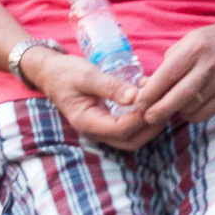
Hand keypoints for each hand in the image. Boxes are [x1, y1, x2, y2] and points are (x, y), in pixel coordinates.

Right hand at [21, 45, 153, 150]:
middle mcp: (95, 132)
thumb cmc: (65, 73)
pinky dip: (143, 119)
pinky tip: (149, 100)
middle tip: (163, 102)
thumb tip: (136, 97)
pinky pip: (130, 129)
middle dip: (151, 125)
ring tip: (159, 100)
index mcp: (86, 122)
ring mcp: (102, 130)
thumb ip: (111, 87)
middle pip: (131, 141)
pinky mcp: (108, 123)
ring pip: (133, 138)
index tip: (153, 98)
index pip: (121, 130)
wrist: (51, 73)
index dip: (141, 117)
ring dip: (150, 124)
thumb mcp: (87, 76)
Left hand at [134, 20, 214, 127]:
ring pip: (192, 106)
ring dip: (175, 111)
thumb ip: (164, 67)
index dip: (151, 92)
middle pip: (182, 94)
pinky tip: (186, 107)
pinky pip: (204, 113)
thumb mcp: (182, 46)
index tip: (138, 103)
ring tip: (167, 107)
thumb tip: (145, 89)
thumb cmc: (204, 45)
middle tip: (147, 117)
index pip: (169, 74)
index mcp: (195, 49)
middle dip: (161, 109)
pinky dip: (190, 115)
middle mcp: (210, 65)